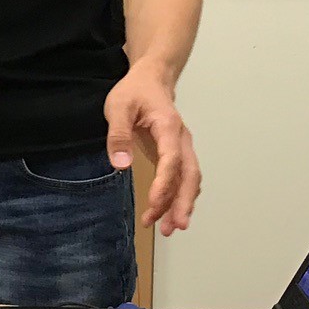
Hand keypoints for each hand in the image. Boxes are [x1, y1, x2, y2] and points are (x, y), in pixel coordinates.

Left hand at [105, 66, 200, 234]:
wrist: (152, 79)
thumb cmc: (134, 91)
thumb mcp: (118, 106)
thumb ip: (118, 134)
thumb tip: (120, 165)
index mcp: (168, 126)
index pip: (171, 159)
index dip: (165, 183)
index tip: (154, 202)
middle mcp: (181, 140)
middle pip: (190, 175)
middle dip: (182, 202)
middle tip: (174, 227)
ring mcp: (181, 148)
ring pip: (189, 180)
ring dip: (180, 205)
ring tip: (168, 229)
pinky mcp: (176, 155)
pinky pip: (182, 179)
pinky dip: (177, 198)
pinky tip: (167, 215)